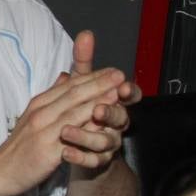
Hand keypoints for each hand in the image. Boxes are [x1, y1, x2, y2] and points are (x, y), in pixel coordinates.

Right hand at [0, 62, 126, 195]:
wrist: (2, 171)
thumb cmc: (20, 145)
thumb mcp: (32, 115)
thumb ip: (51, 97)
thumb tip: (65, 76)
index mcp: (39, 104)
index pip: (69, 85)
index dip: (92, 76)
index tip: (111, 70)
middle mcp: (41, 114)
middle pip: (73, 95)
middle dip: (99, 83)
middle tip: (119, 74)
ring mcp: (44, 131)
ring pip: (74, 113)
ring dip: (97, 101)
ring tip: (116, 93)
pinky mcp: (48, 151)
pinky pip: (72, 139)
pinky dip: (88, 129)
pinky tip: (103, 126)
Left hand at [63, 31, 140, 171]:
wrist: (76, 148)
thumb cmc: (81, 111)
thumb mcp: (80, 86)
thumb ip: (84, 62)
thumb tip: (85, 34)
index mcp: (114, 103)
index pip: (129, 96)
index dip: (129, 92)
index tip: (124, 86)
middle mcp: (115, 124)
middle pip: (119, 118)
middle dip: (109, 112)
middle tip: (97, 109)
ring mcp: (107, 143)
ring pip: (105, 141)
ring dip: (86, 136)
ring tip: (66, 132)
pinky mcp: (96, 161)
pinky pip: (91, 160)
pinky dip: (78, 156)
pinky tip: (65, 152)